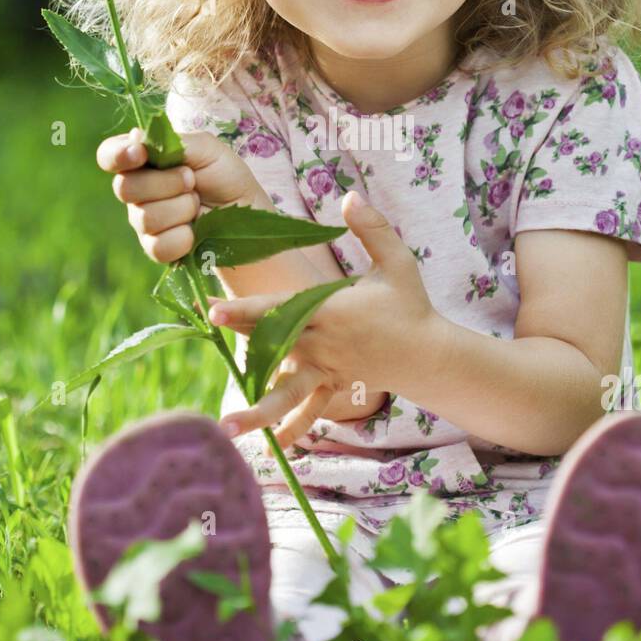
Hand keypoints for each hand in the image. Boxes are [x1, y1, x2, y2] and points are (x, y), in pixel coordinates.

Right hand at [95, 126, 259, 263]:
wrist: (246, 213)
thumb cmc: (225, 176)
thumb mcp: (206, 149)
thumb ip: (173, 142)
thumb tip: (135, 137)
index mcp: (144, 161)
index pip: (109, 155)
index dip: (117, 155)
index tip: (140, 154)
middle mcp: (137, 190)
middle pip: (125, 188)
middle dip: (166, 183)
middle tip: (192, 180)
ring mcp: (144, 221)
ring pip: (145, 218)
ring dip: (181, 209)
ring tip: (198, 205)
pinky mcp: (157, 249)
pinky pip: (158, 245)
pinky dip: (184, 236)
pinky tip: (196, 231)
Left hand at [211, 192, 435, 449]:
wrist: (428, 353)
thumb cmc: (410, 303)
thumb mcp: (397, 261)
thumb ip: (373, 228)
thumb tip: (351, 194)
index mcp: (330, 312)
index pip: (281, 309)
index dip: (247, 310)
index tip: (215, 311)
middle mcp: (323, 344)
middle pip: (274, 351)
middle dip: (243, 362)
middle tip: (212, 383)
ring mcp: (327, 370)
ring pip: (287, 394)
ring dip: (259, 414)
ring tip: (228, 430)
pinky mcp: (333, 386)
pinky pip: (310, 410)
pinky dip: (294, 427)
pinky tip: (272, 446)